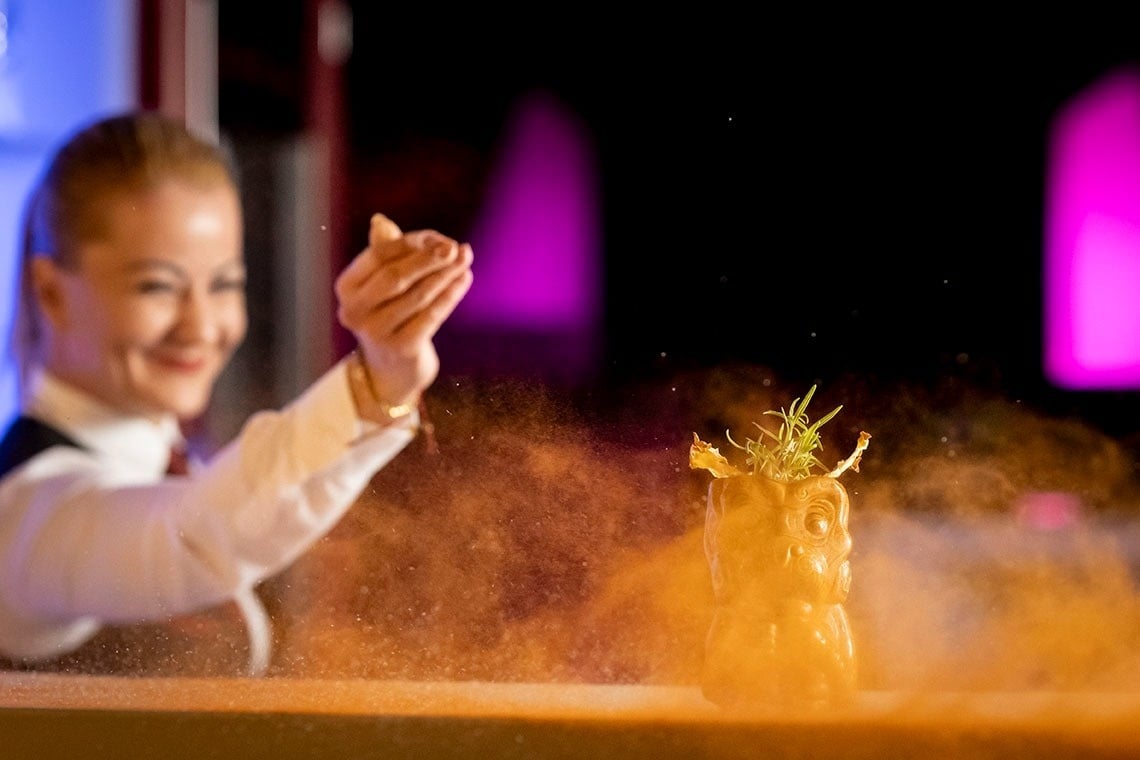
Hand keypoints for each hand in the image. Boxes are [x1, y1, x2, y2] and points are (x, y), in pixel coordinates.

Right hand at [334, 213, 472, 414]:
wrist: (392, 367)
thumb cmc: (389, 312)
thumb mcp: (382, 283)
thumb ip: (386, 253)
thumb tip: (380, 221)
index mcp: (346, 287)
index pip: (380, 255)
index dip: (412, 243)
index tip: (440, 238)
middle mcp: (354, 311)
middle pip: (396, 276)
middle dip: (429, 259)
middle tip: (456, 247)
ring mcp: (377, 333)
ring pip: (418, 295)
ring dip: (446, 274)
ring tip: (466, 259)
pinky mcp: (402, 348)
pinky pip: (432, 315)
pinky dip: (451, 295)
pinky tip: (465, 279)